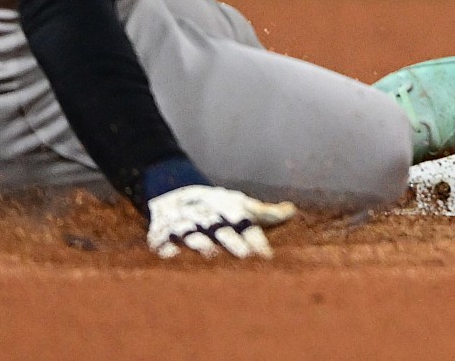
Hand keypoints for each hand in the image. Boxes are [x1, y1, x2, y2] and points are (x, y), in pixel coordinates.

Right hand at [145, 181, 296, 260]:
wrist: (173, 193)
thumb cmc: (216, 206)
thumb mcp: (240, 205)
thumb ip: (266, 214)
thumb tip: (292, 211)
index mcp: (227, 209)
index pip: (245, 225)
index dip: (256, 240)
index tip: (268, 258)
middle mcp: (207, 216)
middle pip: (222, 231)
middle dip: (233, 244)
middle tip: (246, 259)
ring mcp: (183, 225)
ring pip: (195, 237)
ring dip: (204, 248)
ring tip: (214, 261)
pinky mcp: (162, 235)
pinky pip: (164, 244)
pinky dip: (169, 252)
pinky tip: (176, 261)